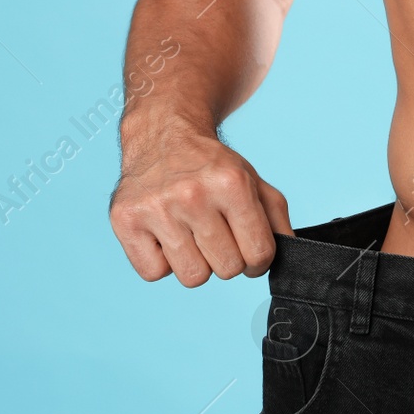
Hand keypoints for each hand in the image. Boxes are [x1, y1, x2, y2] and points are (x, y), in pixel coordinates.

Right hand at [109, 123, 292, 285]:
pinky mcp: (125, 219)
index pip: (259, 254)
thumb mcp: (254, 182)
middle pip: (227, 269)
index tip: (248, 247)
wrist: (163, 135)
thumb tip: (288, 257)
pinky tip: (164, 234)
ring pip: (192, 277)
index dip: (258, 259)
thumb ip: (277, 220)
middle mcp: (192, 194)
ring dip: (195, 262)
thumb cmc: (211, 167)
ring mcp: (156, 207)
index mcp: (231, 183)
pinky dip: (162, 262)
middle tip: (215, 233)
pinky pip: (154, 274)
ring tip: (189, 233)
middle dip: (227, 258)